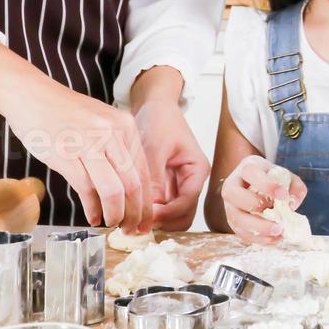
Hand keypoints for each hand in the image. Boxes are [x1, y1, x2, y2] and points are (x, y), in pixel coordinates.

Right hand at [0, 87, 151, 233]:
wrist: (31, 96)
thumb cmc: (65, 114)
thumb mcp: (101, 125)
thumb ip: (116, 152)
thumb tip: (128, 193)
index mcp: (125, 126)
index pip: (145, 172)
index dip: (147, 201)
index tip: (146, 219)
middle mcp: (112, 133)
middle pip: (134, 184)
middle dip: (136, 213)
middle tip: (133, 230)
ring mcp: (89, 143)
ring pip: (114, 190)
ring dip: (116, 214)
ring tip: (113, 225)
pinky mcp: (66, 154)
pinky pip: (86, 189)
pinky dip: (93, 209)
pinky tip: (93, 218)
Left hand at [134, 98, 211, 232]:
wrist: (154, 106)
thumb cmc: (160, 119)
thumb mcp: (155, 146)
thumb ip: (154, 177)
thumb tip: (150, 207)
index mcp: (197, 170)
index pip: (186, 202)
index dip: (167, 213)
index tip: (145, 215)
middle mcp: (191, 181)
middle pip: (182, 215)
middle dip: (162, 222)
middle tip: (136, 222)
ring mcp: (179, 185)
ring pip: (172, 215)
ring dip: (155, 219)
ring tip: (132, 217)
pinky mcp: (166, 185)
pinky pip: (160, 206)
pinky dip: (149, 211)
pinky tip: (132, 209)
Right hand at [221, 155, 305, 245]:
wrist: (261, 187)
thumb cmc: (275, 180)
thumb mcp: (288, 178)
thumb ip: (295, 187)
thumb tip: (292, 205)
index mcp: (247, 168)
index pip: (250, 172)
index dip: (266, 184)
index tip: (283, 195)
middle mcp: (232, 185)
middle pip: (232, 193)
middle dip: (254, 205)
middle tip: (276, 214)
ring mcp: (230, 205)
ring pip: (235, 218)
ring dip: (257, 228)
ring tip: (279, 232)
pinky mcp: (233, 222)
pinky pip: (240, 233)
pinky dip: (258, 239)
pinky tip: (274, 239)